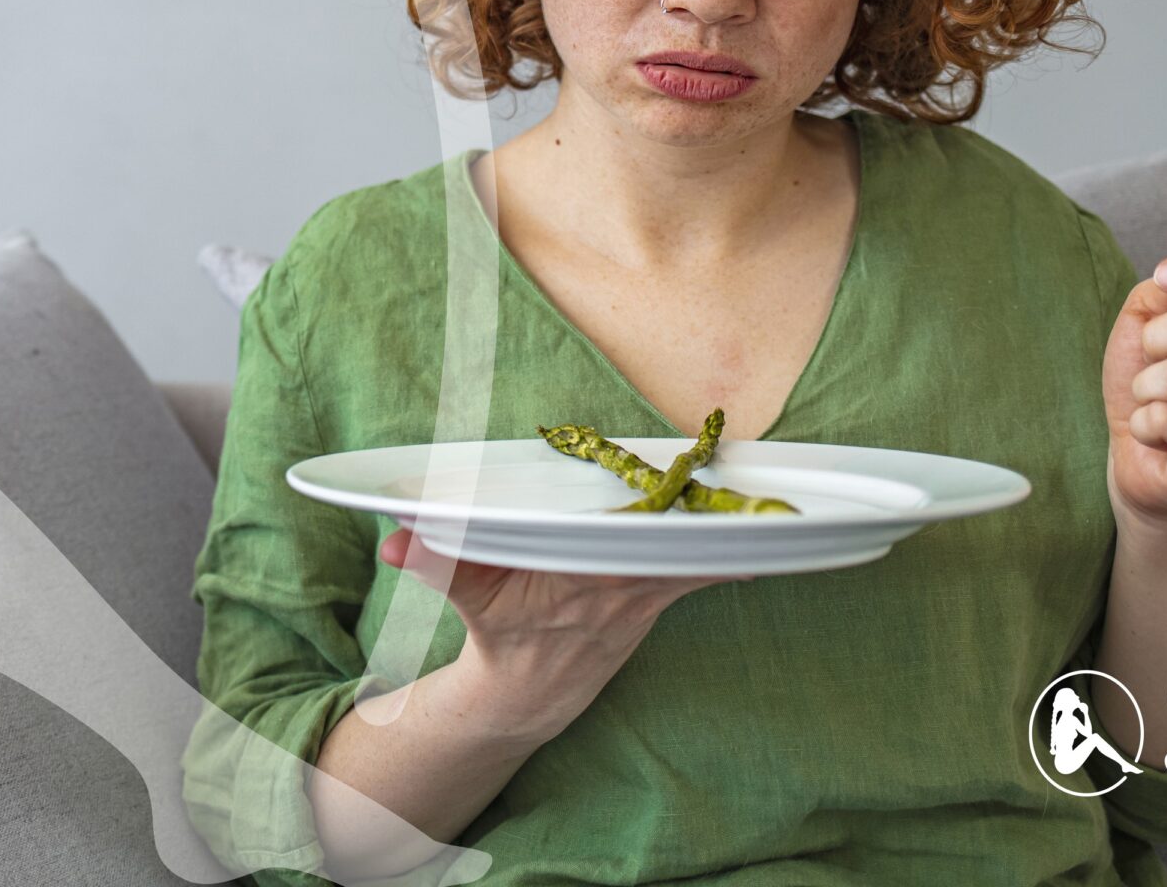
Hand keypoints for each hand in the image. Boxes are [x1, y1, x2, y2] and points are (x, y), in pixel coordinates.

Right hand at [376, 524, 749, 738]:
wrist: (531, 694)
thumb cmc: (501, 634)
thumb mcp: (466, 597)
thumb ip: (436, 561)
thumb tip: (395, 539)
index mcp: (575, 579)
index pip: (619, 542)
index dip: (652, 519)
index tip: (678, 490)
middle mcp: (616, 588)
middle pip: (669, 542)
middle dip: (700, 514)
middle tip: (735, 472)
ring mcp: (642, 598)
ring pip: (693, 558)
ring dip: (725, 532)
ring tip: (771, 505)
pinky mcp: (656, 601)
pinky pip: (700, 575)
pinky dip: (730, 559)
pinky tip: (770, 546)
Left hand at [1100, 240, 1166, 529]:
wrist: (1138, 450)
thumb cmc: (1146, 380)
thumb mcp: (1141, 322)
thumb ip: (1161, 293)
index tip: (1166, 275)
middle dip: (1159, 338)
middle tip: (1151, 359)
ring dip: (1147, 386)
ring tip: (1156, 399)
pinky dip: (1146, 423)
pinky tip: (1161, 432)